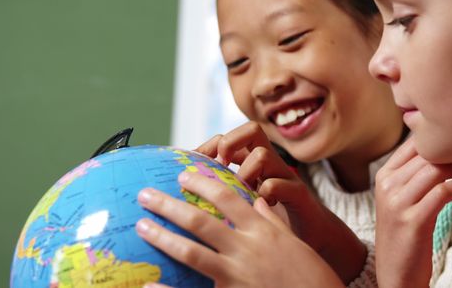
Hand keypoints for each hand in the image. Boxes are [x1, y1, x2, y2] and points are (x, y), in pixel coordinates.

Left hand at [136, 172, 343, 287]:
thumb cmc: (310, 274)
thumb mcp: (293, 242)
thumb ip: (271, 222)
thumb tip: (257, 202)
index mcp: (262, 229)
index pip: (227, 197)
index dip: (202, 184)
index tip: (182, 175)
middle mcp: (248, 247)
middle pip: (200, 220)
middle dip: (170, 205)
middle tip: (145, 195)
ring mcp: (239, 272)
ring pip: (192, 251)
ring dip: (163, 236)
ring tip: (141, 226)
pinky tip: (149, 283)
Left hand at [196, 122, 366, 283]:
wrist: (312, 234)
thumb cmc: (272, 218)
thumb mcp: (246, 198)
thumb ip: (226, 188)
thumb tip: (189, 188)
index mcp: (253, 162)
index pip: (231, 136)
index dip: (212, 144)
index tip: (196, 164)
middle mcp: (270, 163)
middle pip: (252, 131)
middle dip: (231, 141)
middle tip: (221, 164)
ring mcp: (285, 176)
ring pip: (263, 154)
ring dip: (246, 171)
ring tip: (242, 191)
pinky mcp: (299, 193)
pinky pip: (281, 183)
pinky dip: (267, 193)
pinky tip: (262, 206)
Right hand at [374, 139, 451, 287]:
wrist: (396, 275)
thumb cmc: (406, 236)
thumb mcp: (403, 200)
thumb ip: (415, 176)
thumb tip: (444, 149)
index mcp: (383, 176)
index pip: (415, 143)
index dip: (444, 138)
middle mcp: (387, 185)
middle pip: (428, 153)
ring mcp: (397, 203)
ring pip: (437, 169)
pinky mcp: (412, 220)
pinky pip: (443, 191)